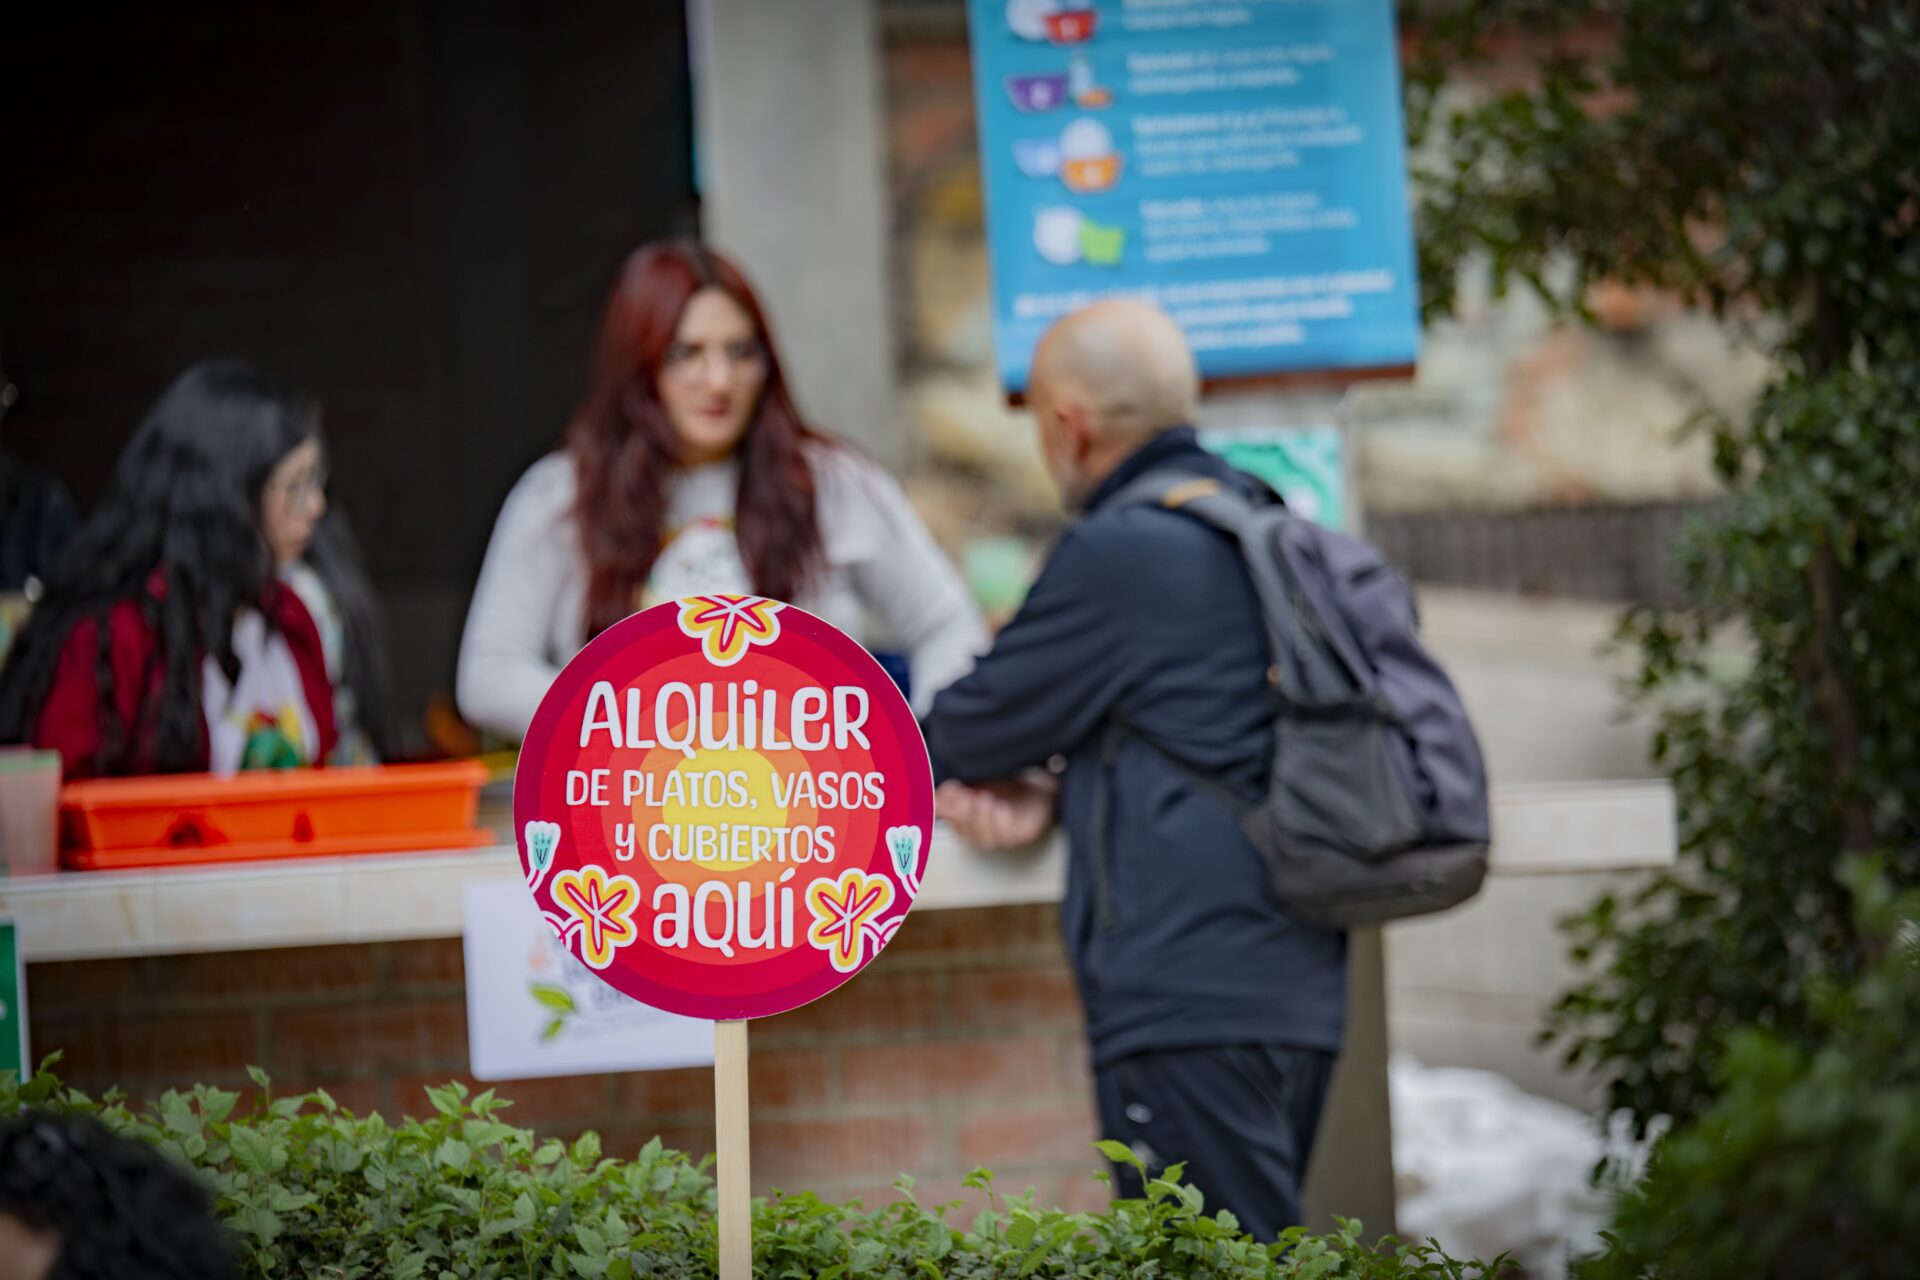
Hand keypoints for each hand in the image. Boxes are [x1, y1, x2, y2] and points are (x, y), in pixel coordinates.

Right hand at [937, 771, 1058, 850]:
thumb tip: (936, 792)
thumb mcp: (982, 781)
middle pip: (964, 831)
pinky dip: (1000, 823)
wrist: (1040, 785)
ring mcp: (1000, 836)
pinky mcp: (1020, 837)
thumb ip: (961, 788)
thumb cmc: (1008, 784)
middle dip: (961, 814)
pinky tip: (1000, 808)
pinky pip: (1006, 837)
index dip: (945, 809)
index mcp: (968, 818)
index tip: (947, 792)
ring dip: (981, 819)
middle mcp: (982, 831)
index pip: (950, 819)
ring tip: (984, 798)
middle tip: (964, 796)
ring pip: (984, 839)